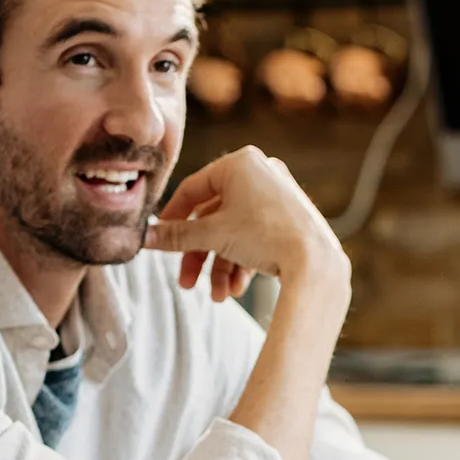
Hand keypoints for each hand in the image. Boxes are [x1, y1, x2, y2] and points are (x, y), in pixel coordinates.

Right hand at [142, 148, 348, 303]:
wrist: (316, 262)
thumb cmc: (265, 236)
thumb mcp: (213, 235)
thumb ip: (175, 236)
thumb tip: (143, 237)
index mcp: (240, 163)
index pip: (192, 189)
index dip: (171, 218)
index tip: (158, 239)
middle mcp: (260, 173)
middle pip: (213, 217)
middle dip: (199, 255)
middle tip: (186, 282)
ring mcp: (277, 196)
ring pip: (233, 233)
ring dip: (221, 267)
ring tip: (219, 296)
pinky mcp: (289, 219)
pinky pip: (254, 238)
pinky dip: (242, 263)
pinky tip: (237, 290)